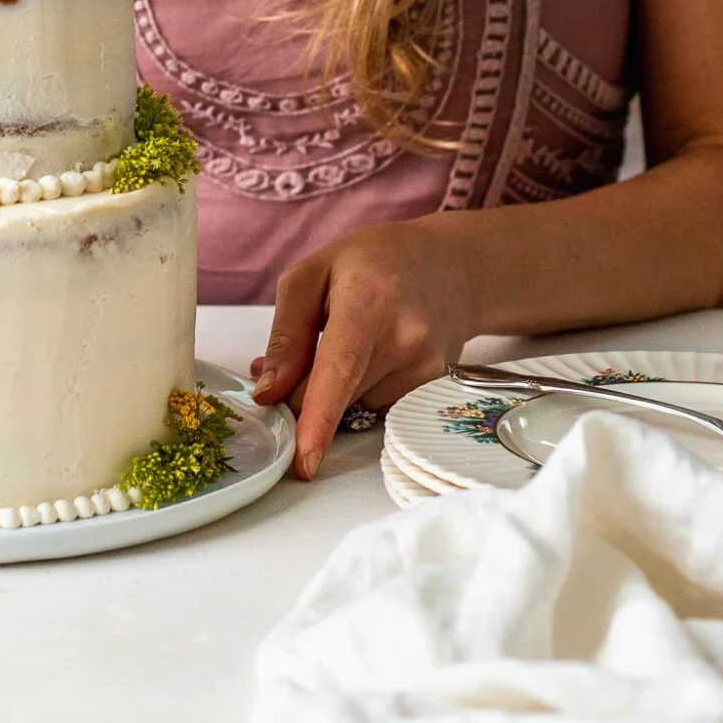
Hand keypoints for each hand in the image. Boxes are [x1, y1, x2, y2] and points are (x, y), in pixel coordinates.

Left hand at [249, 220, 475, 481]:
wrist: (453, 265)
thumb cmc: (375, 261)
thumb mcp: (314, 273)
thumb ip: (286, 334)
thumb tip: (268, 393)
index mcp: (368, 301)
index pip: (340, 369)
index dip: (319, 419)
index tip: (304, 462)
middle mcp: (406, 338)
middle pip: (339, 397)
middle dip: (307, 391)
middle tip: (308, 352)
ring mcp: (427, 367)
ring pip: (357, 406)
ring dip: (343, 388)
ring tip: (362, 338)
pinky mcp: (435, 388)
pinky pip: (380, 407)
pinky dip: (367, 390)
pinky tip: (380, 353)